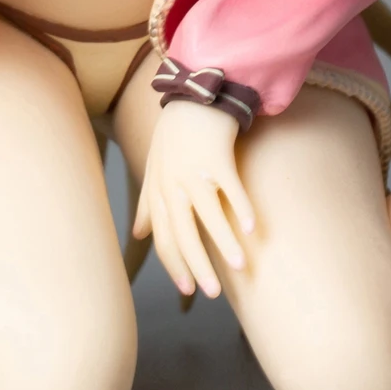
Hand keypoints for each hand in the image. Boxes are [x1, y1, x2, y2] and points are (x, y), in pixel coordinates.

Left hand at [132, 101, 255, 299]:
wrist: (193, 96)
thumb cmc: (174, 137)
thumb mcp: (154, 169)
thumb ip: (147, 203)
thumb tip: (137, 235)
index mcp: (159, 190)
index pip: (165, 237)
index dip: (175, 265)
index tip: (188, 290)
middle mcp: (173, 184)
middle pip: (184, 233)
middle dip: (198, 265)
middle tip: (213, 293)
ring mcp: (195, 170)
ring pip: (209, 214)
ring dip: (225, 243)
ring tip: (240, 268)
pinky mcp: (216, 156)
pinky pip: (231, 188)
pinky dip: (242, 208)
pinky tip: (253, 228)